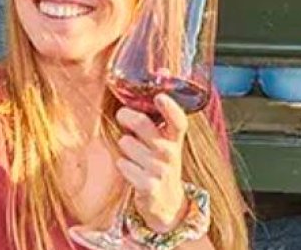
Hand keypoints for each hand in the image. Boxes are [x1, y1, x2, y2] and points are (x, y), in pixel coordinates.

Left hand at [115, 94, 188, 232]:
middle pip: (143, 124)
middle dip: (127, 116)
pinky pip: (124, 165)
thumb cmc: (160, 164)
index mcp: (175, 140)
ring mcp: (160, 170)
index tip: (160, 97)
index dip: (170, 108)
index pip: (178, 121)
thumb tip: (130, 99)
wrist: (166, 203)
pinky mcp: (149, 187)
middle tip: (121, 115)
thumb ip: (154, 124)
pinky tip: (129, 168)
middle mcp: (170, 153)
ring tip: (130, 151)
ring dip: (123, 144)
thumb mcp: (165, 144)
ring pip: (127, 143)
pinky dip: (122, 164)